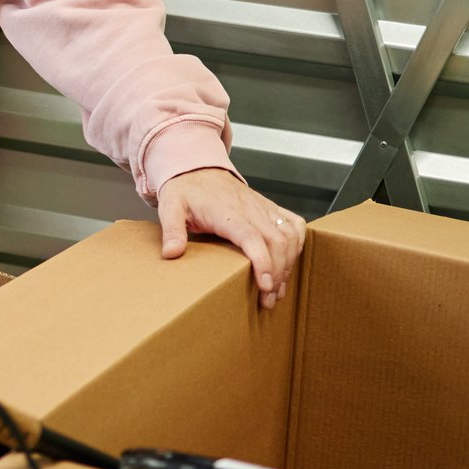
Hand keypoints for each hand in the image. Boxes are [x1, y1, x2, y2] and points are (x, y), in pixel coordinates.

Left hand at [156, 167, 302, 309]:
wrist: (198, 168)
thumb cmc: (186, 191)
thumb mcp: (170, 207)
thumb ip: (171, 230)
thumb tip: (171, 253)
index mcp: (227, 212)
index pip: (252, 237)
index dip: (263, 262)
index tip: (265, 285)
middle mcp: (250, 209)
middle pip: (276, 242)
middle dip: (278, 273)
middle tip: (268, 299)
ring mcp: (263, 208)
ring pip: (289, 235)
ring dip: (288, 263)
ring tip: (278, 289)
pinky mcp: (270, 207)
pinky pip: (294, 223)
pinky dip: (298, 243)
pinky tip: (291, 261)